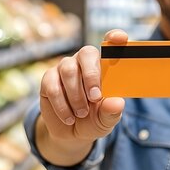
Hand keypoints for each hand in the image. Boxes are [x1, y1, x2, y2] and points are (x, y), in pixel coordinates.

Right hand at [39, 29, 127, 143]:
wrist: (70, 132)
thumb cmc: (93, 120)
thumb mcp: (106, 120)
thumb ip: (111, 111)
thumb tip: (117, 102)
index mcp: (103, 66)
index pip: (110, 44)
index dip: (115, 37)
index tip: (121, 39)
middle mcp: (84, 62)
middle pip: (87, 53)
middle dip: (91, 75)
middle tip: (95, 97)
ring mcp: (65, 68)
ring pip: (69, 71)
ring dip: (76, 95)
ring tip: (81, 114)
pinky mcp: (48, 79)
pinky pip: (53, 87)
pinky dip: (62, 106)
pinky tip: (69, 118)